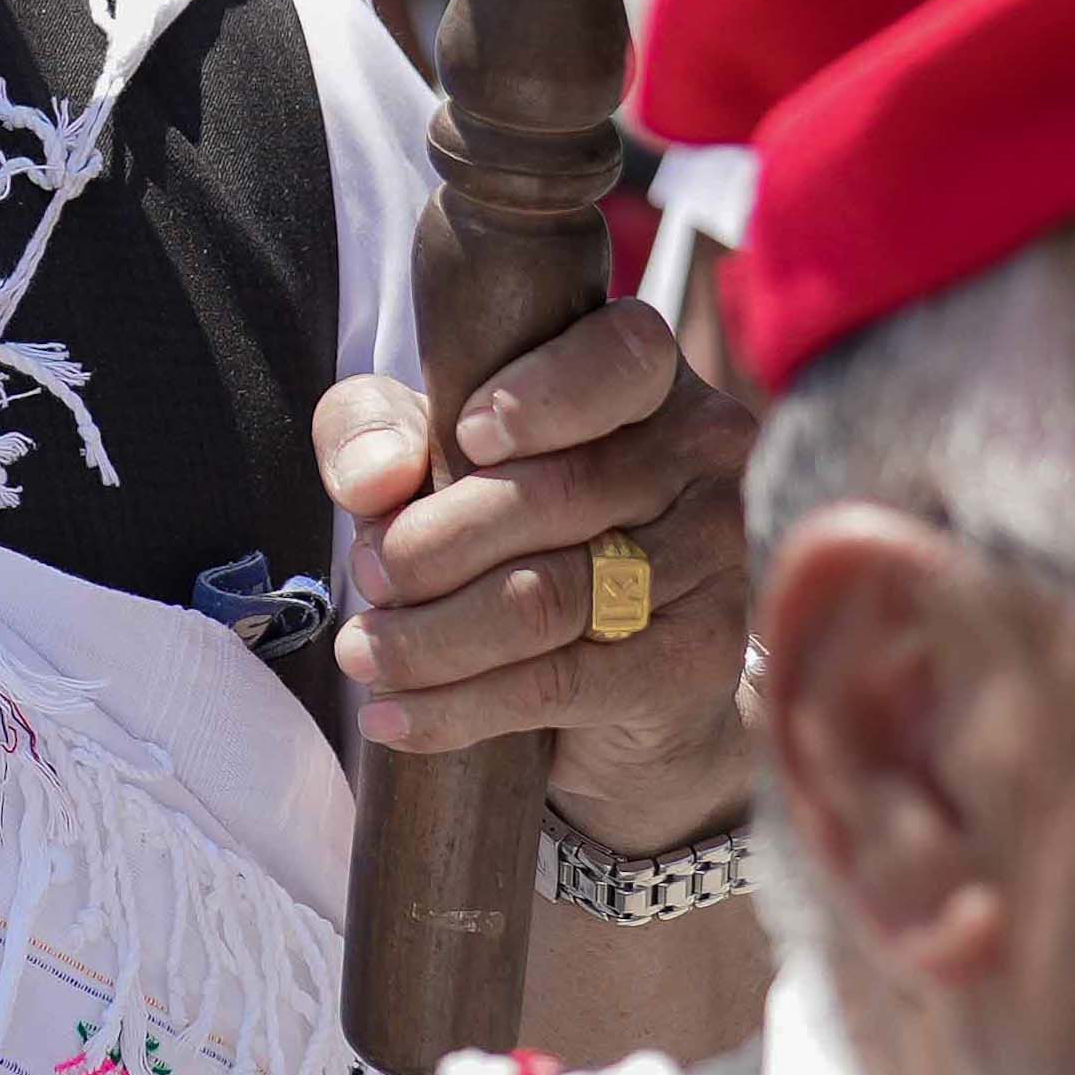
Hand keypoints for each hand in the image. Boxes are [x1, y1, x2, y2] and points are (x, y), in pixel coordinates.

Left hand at [318, 301, 756, 846]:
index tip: (466, 437)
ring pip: (548, 596)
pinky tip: (394, 717)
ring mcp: (713, 561)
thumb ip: (381, 430)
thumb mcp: (430, 454)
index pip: (620, 358)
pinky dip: (460, 706)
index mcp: (647, 381)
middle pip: (559, 493)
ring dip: (431, 635)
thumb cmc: (512, 530)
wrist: (620, 686)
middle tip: (367, 576)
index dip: (542, 395)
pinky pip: (560, 682)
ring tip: (360, 652)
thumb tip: (371, 478)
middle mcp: (702, 459)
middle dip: (434, 543)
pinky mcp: (697, 661)